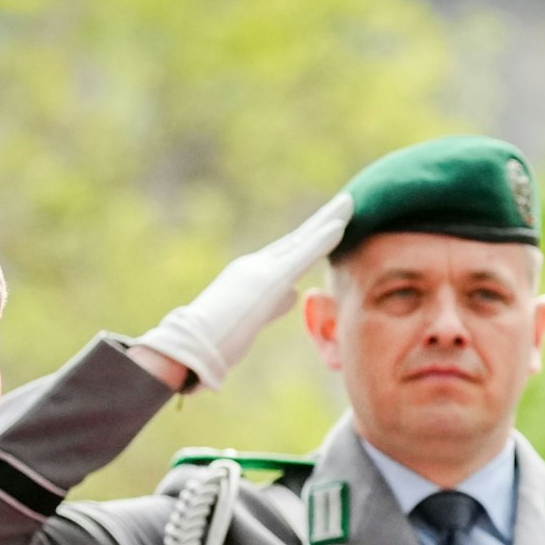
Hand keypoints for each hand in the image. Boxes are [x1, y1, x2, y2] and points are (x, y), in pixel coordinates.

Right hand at [135, 193, 352, 390]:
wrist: (195, 341)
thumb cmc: (217, 338)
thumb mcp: (251, 318)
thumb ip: (274, 302)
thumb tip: (293, 293)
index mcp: (251, 275)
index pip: (287, 253)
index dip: (308, 238)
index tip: (328, 223)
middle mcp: (257, 265)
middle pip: (297, 239)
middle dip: (321, 221)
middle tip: (345, 203)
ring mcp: (263, 269)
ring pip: (302, 240)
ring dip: (328, 220)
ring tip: (349, 203)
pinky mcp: (270, 278)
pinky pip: (303, 254)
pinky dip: (323, 238)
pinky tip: (341, 225)